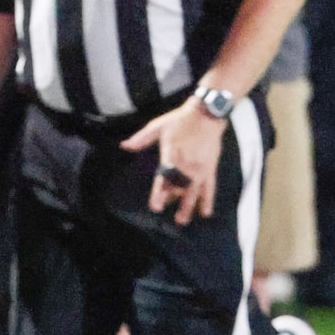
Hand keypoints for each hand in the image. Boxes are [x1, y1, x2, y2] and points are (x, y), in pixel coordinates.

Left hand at [124, 101, 226, 221]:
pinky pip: (210, 187)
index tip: (156, 206)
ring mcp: (200, 167)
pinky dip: (208, 200)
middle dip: (174, 202)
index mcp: (172, 153)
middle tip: (171, 219)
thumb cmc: (180, 120)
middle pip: (180, 187)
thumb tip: (123, 146)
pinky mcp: (210, 168)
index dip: (160, 192)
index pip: (165, 176)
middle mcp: (187, 163)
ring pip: (194, 190)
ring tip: (183, 220)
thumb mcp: (158, 126)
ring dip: (189, 206)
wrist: (206, 114)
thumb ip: (141, 138)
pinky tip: (205, 212)